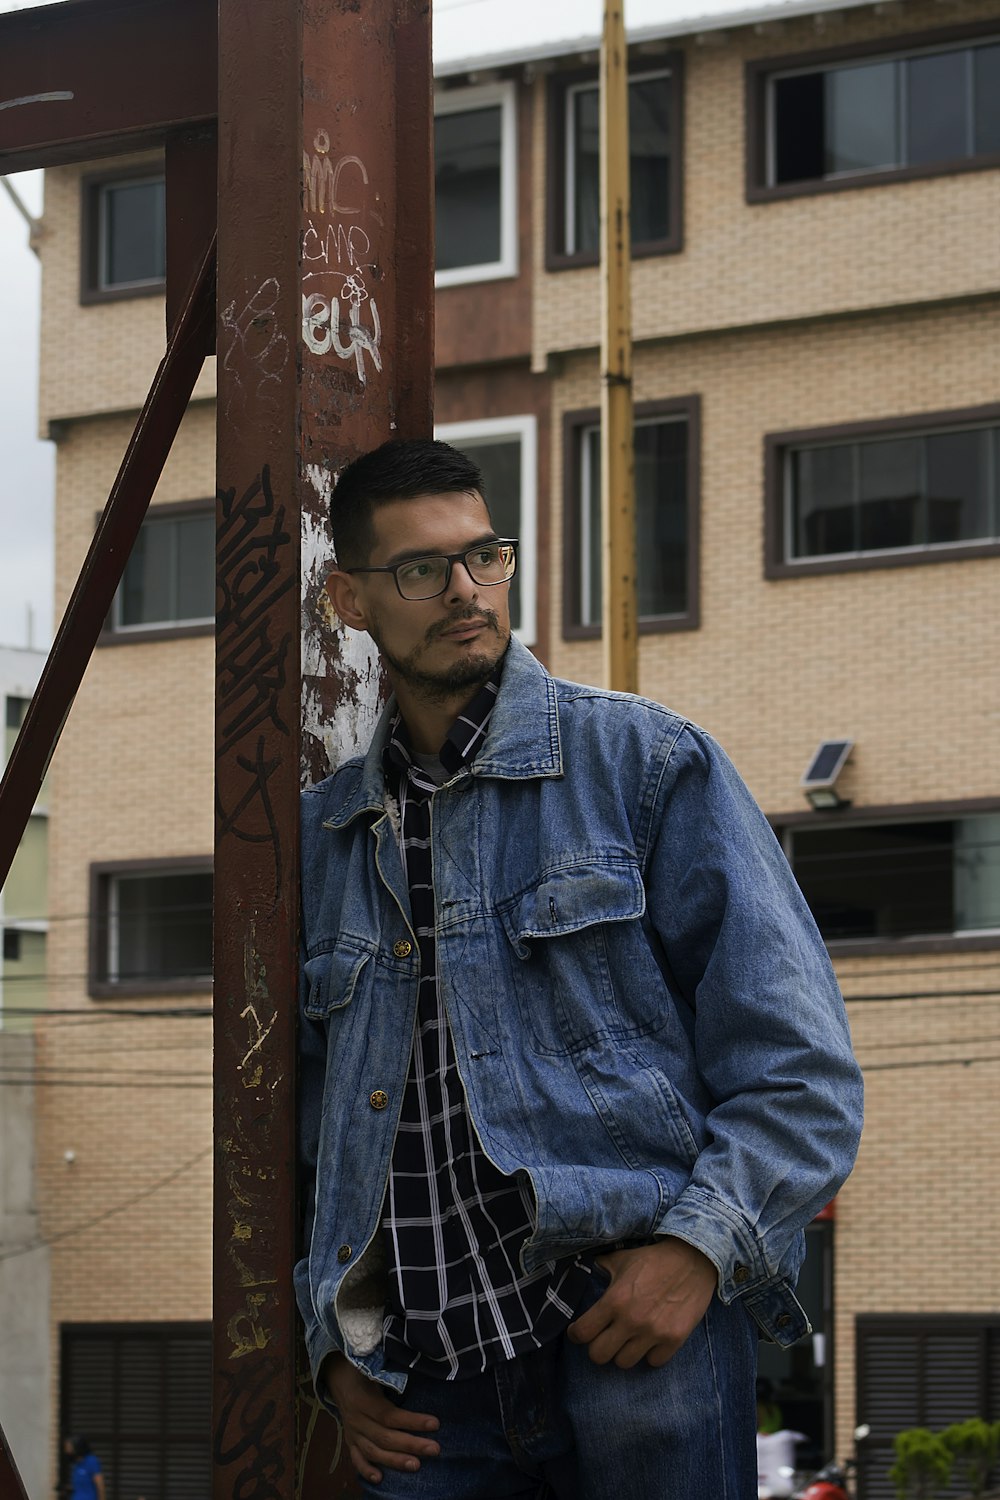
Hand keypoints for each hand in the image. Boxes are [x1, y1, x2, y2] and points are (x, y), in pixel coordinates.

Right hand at [323, 1352, 440, 1484]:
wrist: (338, 1376)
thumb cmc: (363, 1369)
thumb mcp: (374, 1367)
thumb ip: (391, 1374)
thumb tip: (418, 1370)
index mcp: (363, 1401)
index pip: (390, 1415)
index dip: (412, 1421)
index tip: (435, 1424)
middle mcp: (357, 1420)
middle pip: (385, 1437)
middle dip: (411, 1444)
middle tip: (434, 1449)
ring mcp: (352, 1433)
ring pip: (373, 1451)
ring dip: (395, 1461)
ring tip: (416, 1466)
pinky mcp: (350, 1441)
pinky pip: (356, 1459)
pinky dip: (366, 1470)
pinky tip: (380, 1479)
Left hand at [566, 1237, 717, 1369]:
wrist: (693, 1260)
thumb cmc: (653, 1259)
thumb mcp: (622, 1259)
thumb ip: (601, 1267)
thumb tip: (584, 1268)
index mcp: (614, 1300)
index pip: (582, 1332)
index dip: (576, 1334)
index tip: (578, 1332)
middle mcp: (631, 1320)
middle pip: (599, 1356)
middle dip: (597, 1348)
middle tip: (603, 1339)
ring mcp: (653, 1333)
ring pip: (624, 1363)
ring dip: (623, 1352)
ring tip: (628, 1340)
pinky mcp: (674, 1340)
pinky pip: (653, 1362)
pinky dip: (650, 1354)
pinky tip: (650, 1341)